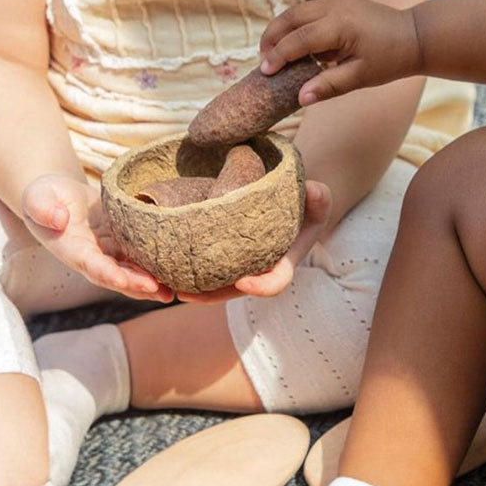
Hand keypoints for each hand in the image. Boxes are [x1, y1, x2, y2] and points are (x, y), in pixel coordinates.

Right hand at [21, 174, 173, 301]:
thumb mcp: (37, 197)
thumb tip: (58, 220)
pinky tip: (174, 275)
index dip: (105, 272)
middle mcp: (90, 257)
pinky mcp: (121, 243)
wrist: (57, 196)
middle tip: (160, 291)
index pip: (89, 264)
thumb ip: (43, 208)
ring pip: (130, 272)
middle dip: (135, 285)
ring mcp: (107, 252)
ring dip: (149, 285)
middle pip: (115, 275)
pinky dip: (154, 268)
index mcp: (70, 248)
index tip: (121, 279)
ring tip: (172, 293)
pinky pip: (137, 258)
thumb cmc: (44, 195)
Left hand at [176, 180, 332, 302]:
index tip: (244, 281)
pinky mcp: (227, 259)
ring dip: (193, 288)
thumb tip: (311, 190)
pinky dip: (188, 270)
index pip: (277, 281)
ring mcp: (243, 267)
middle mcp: (262, 270)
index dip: (262, 286)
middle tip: (185, 293)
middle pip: (235, 291)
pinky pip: (207, 270)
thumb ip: (319, 197)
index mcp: (286, 261)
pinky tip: (166, 264)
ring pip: (217, 285)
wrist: (293, 204)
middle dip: (211, 295)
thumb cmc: (307, 202)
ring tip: (167, 283)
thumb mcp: (318, 197)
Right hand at [259, 0, 421, 104]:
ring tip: (272, 54)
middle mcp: (334, 7)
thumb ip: (329, 86)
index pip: (299, 39)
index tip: (265, 72)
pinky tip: (295, 46)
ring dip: (280, 29)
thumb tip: (300, 99)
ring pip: (296, 11)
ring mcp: (335, 0)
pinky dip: (295, 25)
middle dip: (271, 38)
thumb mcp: (360, 77)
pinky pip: (307, 11)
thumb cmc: (389, 60)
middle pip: (290, 18)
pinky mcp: (338, 0)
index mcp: (340, 26)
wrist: (413, 36)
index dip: (279, 56)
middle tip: (262, 62)